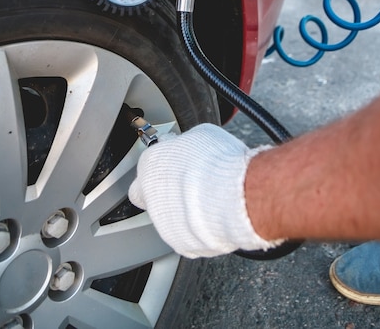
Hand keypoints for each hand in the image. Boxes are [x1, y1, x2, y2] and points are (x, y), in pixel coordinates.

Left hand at [128, 123, 282, 257]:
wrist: (235, 195)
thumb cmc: (218, 162)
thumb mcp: (200, 135)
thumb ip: (186, 144)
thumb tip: (189, 146)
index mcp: (151, 165)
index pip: (144, 169)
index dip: (161, 169)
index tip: (174, 166)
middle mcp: (150, 196)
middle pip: (151, 197)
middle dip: (169, 193)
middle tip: (190, 186)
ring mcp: (164, 223)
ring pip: (169, 219)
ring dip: (184, 212)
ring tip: (209, 201)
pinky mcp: (182, 244)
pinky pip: (188, 236)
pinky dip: (199, 229)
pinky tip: (215, 217)